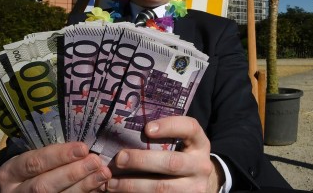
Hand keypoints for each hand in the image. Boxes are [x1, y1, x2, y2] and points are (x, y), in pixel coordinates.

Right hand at [0, 142, 111, 191]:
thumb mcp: (31, 156)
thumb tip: (83, 143)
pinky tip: (99, 185)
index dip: (59, 155)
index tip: (83, 148)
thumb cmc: (32, 166)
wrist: (22, 188)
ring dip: (84, 185)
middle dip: (72, 173)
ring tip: (103, 173)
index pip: (34, 162)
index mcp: (10, 172)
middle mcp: (16, 191)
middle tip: (96, 161)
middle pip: (44, 185)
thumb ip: (51, 152)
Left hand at [107, 116, 223, 192]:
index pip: (190, 128)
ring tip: (111, 182)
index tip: (147, 129)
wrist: (198, 183)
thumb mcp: (182, 143)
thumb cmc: (182, 156)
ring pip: (162, 187)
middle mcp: (201, 166)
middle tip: (119, 158)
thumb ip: (164, 136)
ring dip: (132, 185)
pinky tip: (119, 191)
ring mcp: (195, 188)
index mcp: (200, 143)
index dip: (169, 127)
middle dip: (142, 161)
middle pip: (172, 163)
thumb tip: (126, 129)